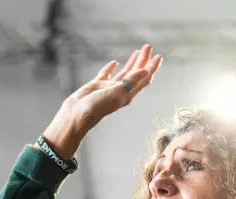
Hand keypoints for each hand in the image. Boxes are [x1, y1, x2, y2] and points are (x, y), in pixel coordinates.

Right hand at [43, 44, 162, 157]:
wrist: (76, 114)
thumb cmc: (96, 107)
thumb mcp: (116, 93)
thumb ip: (131, 81)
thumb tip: (146, 71)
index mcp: (128, 94)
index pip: (144, 78)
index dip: (152, 67)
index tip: (159, 56)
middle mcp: (121, 90)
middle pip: (136, 73)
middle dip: (143, 60)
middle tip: (148, 46)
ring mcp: (109, 88)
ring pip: (124, 72)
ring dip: (132, 62)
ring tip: (138, 52)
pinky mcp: (97, 85)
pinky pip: (106, 74)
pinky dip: (111, 67)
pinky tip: (114, 62)